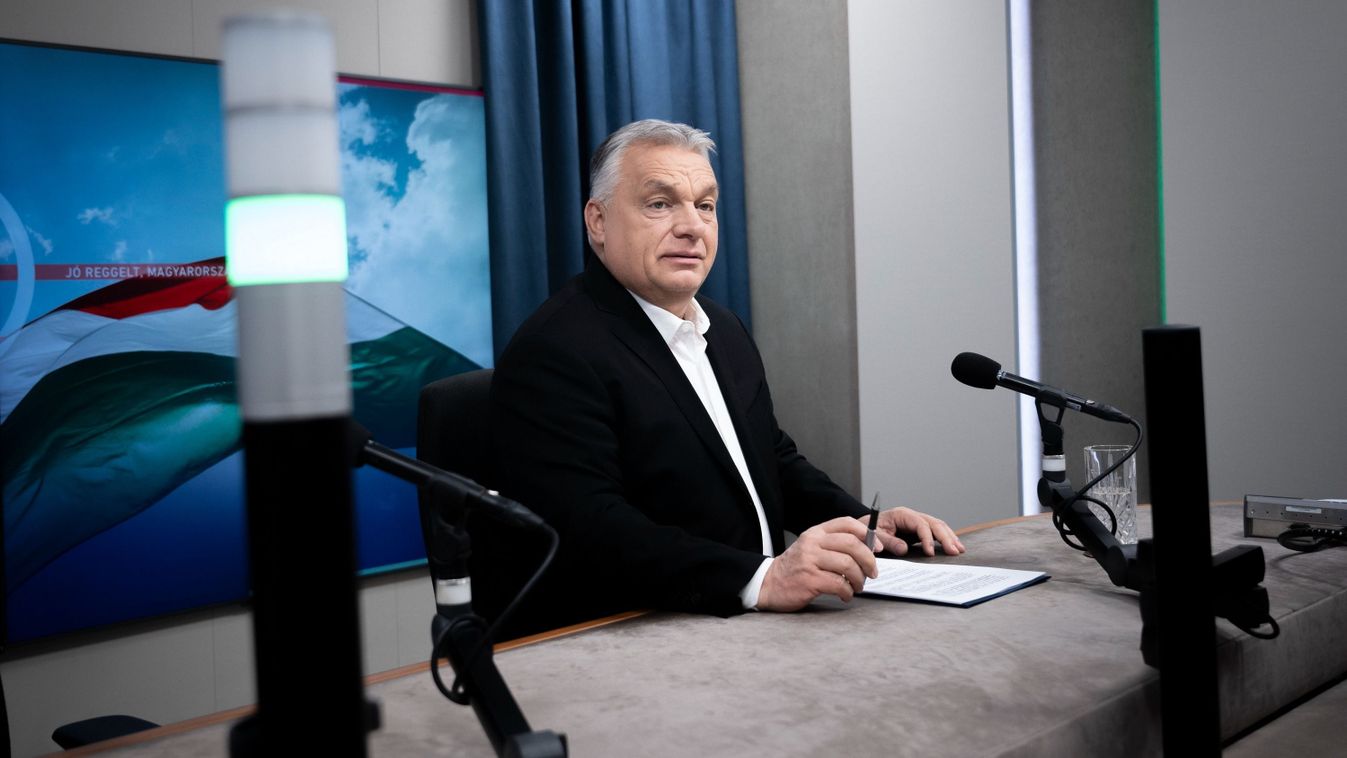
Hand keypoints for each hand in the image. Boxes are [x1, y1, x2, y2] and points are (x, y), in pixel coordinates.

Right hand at [757, 517, 877, 610]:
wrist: (768, 584)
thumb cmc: (796, 568)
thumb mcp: (811, 548)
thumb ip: (834, 545)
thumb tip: (868, 549)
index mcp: (815, 533)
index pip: (847, 523)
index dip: (867, 534)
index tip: (877, 548)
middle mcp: (812, 543)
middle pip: (852, 544)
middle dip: (869, 560)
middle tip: (872, 573)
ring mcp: (810, 561)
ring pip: (848, 565)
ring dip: (859, 579)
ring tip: (857, 587)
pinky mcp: (809, 580)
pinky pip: (839, 584)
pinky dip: (848, 592)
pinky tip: (845, 595)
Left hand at [862, 507, 965, 556]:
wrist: (864, 526)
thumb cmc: (868, 529)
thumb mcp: (875, 535)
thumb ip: (888, 541)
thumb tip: (904, 549)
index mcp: (902, 514)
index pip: (920, 524)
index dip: (927, 538)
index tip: (930, 553)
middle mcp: (912, 516)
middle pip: (934, 523)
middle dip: (946, 537)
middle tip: (954, 551)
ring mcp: (916, 522)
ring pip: (938, 526)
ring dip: (949, 537)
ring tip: (959, 549)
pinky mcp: (918, 530)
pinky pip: (935, 532)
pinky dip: (945, 538)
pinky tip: (953, 546)